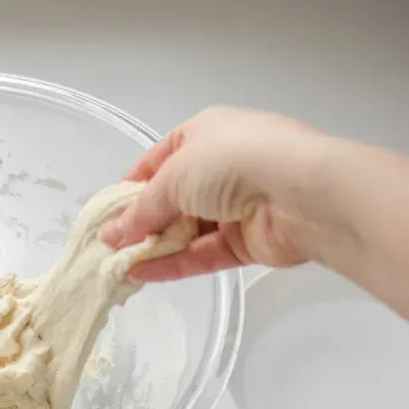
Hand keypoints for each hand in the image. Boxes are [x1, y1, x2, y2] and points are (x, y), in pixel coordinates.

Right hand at [100, 106, 336, 281]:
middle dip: (140, 222)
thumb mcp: (174, 177)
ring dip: (154, 246)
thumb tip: (113, 233)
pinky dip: (174, 264)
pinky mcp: (249, 241)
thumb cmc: (234, 162)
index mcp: (205, 133)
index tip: (105, 213)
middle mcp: (222, 166)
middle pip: (172, 198)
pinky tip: (142, 275)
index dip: (130, 186)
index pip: (159, 160)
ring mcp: (238, 205)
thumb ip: (142, 209)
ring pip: (188, 230)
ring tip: (117, 265)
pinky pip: (203, 254)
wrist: (303, 192)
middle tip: (107, 246)